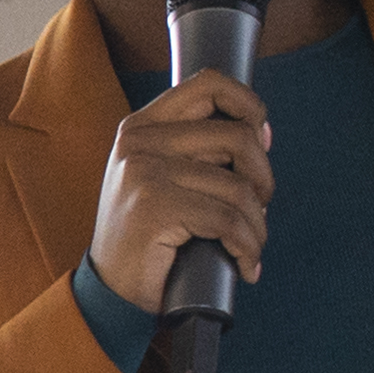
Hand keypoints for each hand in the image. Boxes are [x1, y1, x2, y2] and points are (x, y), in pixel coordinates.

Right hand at [88, 73, 273, 316]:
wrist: (110, 288)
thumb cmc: (144, 235)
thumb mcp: (158, 176)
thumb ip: (193, 148)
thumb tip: (260, 133)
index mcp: (140, 127)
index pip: (209, 83)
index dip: (248, 104)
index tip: (261, 138)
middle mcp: (139, 142)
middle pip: (238, 137)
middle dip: (263, 179)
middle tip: (257, 207)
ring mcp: (144, 173)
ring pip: (240, 188)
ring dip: (257, 225)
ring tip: (247, 245)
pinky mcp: (156, 207)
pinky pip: (229, 221)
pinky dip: (247, 247)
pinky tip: (243, 263)